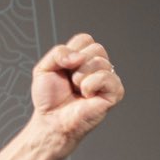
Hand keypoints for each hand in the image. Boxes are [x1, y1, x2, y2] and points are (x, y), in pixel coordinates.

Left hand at [30, 32, 122, 151]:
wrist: (51, 119)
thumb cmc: (49, 97)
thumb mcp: (44, 68)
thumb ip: (58, 53)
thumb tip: (79, 56)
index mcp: (84, 59)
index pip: (85, 39)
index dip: (70, 51)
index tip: (62, 67)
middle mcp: (99, 67)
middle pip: (96, 48)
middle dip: (75, 64)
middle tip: (70, 81)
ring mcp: (109, 79)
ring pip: (99, 61)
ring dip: (80, 77)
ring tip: (77, 90)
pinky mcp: (115, 92)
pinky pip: (106, 77)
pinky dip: (90, 85)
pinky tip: (86, 95)